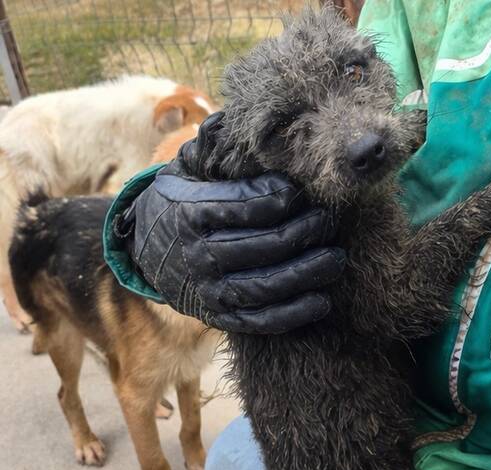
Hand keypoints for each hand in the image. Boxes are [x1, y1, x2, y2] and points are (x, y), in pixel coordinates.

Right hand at [114, 113, 344, 332]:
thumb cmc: (179, 203)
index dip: (282, 198)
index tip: (305, 190)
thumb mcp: (184, 172)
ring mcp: (209, 290)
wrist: (145, 253)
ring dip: (307, 272)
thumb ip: (211, 149)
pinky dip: (293, 313)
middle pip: (262, 244)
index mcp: (190, 212)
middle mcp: (198, 254)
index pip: (245, 205)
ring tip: (336, 259)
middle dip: (304, 232)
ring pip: (266, 284)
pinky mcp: (220, 316)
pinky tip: (321, 301)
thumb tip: (235, 119)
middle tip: (329, 221)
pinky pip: (260, 320)